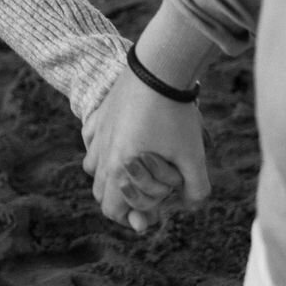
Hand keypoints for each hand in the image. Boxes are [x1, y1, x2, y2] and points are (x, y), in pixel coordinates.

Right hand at [82, 65, 209, 232]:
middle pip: (100, 193)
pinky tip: (119, 141)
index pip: (112, 211)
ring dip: (109, 175)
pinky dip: (99, 146)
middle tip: (148, 192)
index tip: (152, 214)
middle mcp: (102, 152)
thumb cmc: (176, 115)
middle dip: (122, 199)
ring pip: (92, 167)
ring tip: (134, 169)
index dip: (132, 218)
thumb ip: (195, 192)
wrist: (160, 67)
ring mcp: (98, 131)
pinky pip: (89, 139)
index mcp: (120, 168)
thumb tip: (190, 205)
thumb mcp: (194, 158)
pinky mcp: (100, 112)